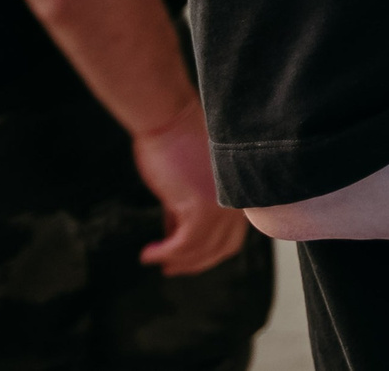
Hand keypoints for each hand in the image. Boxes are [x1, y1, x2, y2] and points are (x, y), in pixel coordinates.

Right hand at [132, 98, 249, 275]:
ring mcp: (221, 205)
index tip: (185, 261)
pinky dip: (165, 254)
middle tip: (170, 268)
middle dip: (195, 264)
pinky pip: (184, 244)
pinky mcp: (201, 207)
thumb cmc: (177, 143)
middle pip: (222, 249)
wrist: (169, 119)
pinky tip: (149, 253)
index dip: (210, 254)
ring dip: (176, 261)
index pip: (234, 236)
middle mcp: (238, 201)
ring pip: (201, 250)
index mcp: (240, 192)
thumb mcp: (187, 183)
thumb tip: (173, 235)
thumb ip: (186, 210)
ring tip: (154, 259)